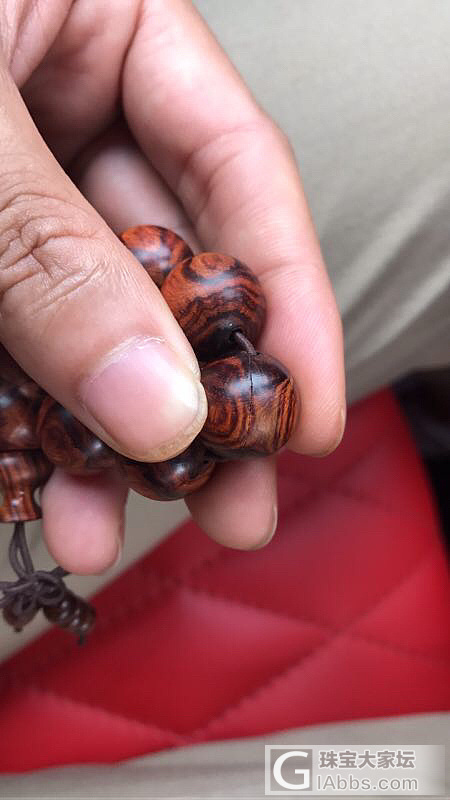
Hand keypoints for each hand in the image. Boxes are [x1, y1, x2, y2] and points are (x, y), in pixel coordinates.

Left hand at [0, 0, 344, 572]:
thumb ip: (47, 258)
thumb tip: (155, 399)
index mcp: (100, 20)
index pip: (240, 169)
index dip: (289, 297)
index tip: (310, 408)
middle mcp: (57, 107)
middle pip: (169, 267)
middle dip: (199, 396)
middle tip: (235, 501)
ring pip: (76, 325)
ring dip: (93, 434)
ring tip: (112, 528)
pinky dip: (11, 419)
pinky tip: (27, 489)